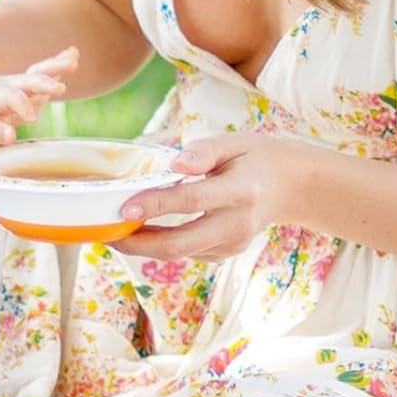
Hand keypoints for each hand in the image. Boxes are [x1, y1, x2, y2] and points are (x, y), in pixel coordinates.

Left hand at [0, 48, 78, 145]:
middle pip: (26, 81)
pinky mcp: (28, 80)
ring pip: (37, 72)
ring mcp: (19, 81)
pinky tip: (74, 53)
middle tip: (60, 89)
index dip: (21, 106)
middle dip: (43, 85)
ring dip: (55, 67)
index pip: (9, 97)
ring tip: (74, 62)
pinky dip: (58, 61)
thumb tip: (10, 136)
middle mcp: (7, 85)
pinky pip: (43, 69)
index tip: (32, 119)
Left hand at [108, 133, 314, 259]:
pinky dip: (160, 245)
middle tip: (106, 232)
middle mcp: (237, 223)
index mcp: (241, 190)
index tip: (125, 208)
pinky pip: (186, 253)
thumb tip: (174, 162)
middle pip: (180, 243)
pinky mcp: (225, 254)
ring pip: (179, 253)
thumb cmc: (254, 158)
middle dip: (138, 243)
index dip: (156, 205)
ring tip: (113, 230)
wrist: (291, 187)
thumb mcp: (234, 142)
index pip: (191, 201)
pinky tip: (142, 231)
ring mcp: (232, 244)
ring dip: (143, 246)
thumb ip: (203, 151)